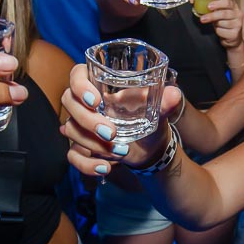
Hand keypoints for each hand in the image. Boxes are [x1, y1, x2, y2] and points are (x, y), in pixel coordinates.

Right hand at [60, 63, 182, 175]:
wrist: (153, 147)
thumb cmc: (151, 119)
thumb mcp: (160, 110)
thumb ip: (165, 101)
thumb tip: (174, 95)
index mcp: (102, 85)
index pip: (77, 74)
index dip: (79, 85)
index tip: (96, 101)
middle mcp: (87, 103)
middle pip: (69, 101)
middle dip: (87, 120)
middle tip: (112, 132)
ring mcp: (81, 125)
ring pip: (70, 129)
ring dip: (93, 143)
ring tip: (121, 151)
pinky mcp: (83, 146)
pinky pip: (73, 155)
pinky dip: (87, 164)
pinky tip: (105, 168)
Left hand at [198, 0, 243, 49]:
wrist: (233, 37)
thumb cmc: (225, 23)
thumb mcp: (221, 14)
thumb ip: (216, 9)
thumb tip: (203, 7)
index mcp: (234, 7)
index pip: (227, 3)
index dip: (217, 4)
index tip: (208, 6)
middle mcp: (238, 15)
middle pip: (224, 13)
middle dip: (212, 16)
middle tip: (202, 18)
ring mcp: (238, 25)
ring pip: (221, 23)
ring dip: (215, 24)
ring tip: (216, 25)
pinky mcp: (235, 34)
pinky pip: (221, 31)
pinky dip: (217, 31)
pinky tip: (220, 31)